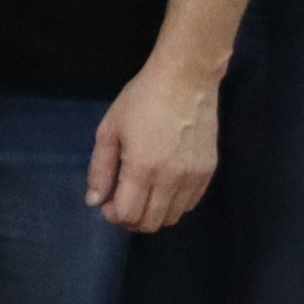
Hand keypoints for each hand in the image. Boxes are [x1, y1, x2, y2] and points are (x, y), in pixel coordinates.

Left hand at [89, 63, 220, 232]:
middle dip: (130, 219)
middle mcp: (171, 179)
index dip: (112, 215)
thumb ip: (100, 169)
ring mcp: (194, 177)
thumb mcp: (109, 130)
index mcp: (142, 169)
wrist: (186, 79)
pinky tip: (163, 185)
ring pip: (172, 217)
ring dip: (153, 213)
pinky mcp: (209, 171)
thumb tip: (94, 201)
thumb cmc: (141, 100)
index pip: (127, 215)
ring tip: (142, 193)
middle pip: (150, 224)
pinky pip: (190, 203)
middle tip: (122, 200)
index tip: (107, 201)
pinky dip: (173, 203)